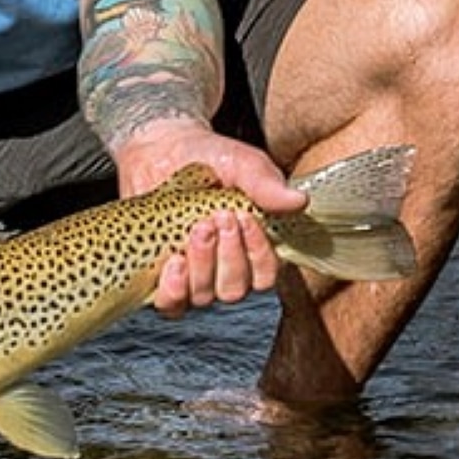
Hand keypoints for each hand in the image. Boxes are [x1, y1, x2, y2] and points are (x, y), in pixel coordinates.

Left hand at [117, 128, 303, 318]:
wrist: (159, 154)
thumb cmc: (207, 160)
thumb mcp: (241, 164)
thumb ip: (266, 184)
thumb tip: (299, 201)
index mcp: (252, 248)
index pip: (265, 274)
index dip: (258, 254)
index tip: (244, 218)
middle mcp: (224, 270)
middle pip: (235, 290)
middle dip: (228, 256)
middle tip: (217, 218)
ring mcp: (193, 278)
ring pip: (205, 297)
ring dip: (202, 265)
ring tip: (197, 229)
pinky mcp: (162, 280)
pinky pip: (171, 304)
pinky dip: (174, 288)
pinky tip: (174, 261)